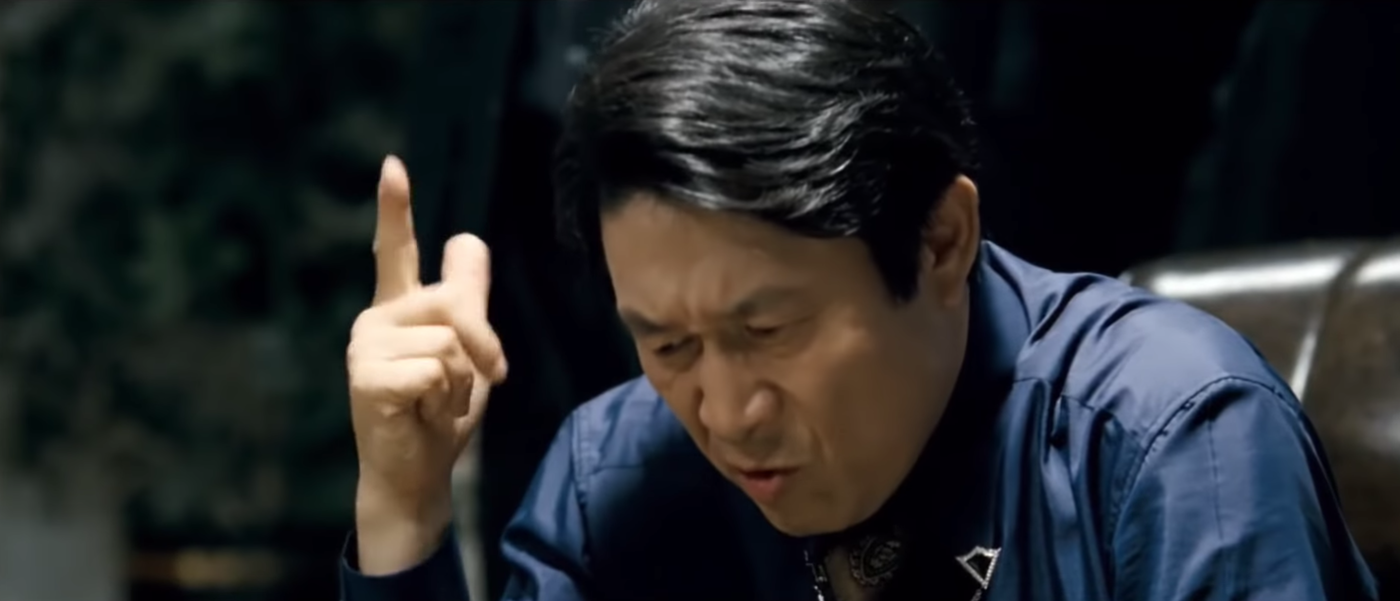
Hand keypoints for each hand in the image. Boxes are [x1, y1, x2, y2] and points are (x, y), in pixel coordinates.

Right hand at [346, 155, 507, 573]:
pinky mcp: (367, 374)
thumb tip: (467, 239)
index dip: (393, 208)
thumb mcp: (470, 353)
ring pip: (450, 340)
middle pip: (456, 302)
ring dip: (462, 381)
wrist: (419, 474)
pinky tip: (420, 413)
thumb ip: (469, 301)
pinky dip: (444, 398)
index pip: (396, 250)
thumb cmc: (441, 415)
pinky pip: (436, 368)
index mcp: (399, 308)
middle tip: (470, 385)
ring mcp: (365, 344)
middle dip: (483, 346)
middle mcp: (376, 317)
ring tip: (436, 403)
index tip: (392, 166)